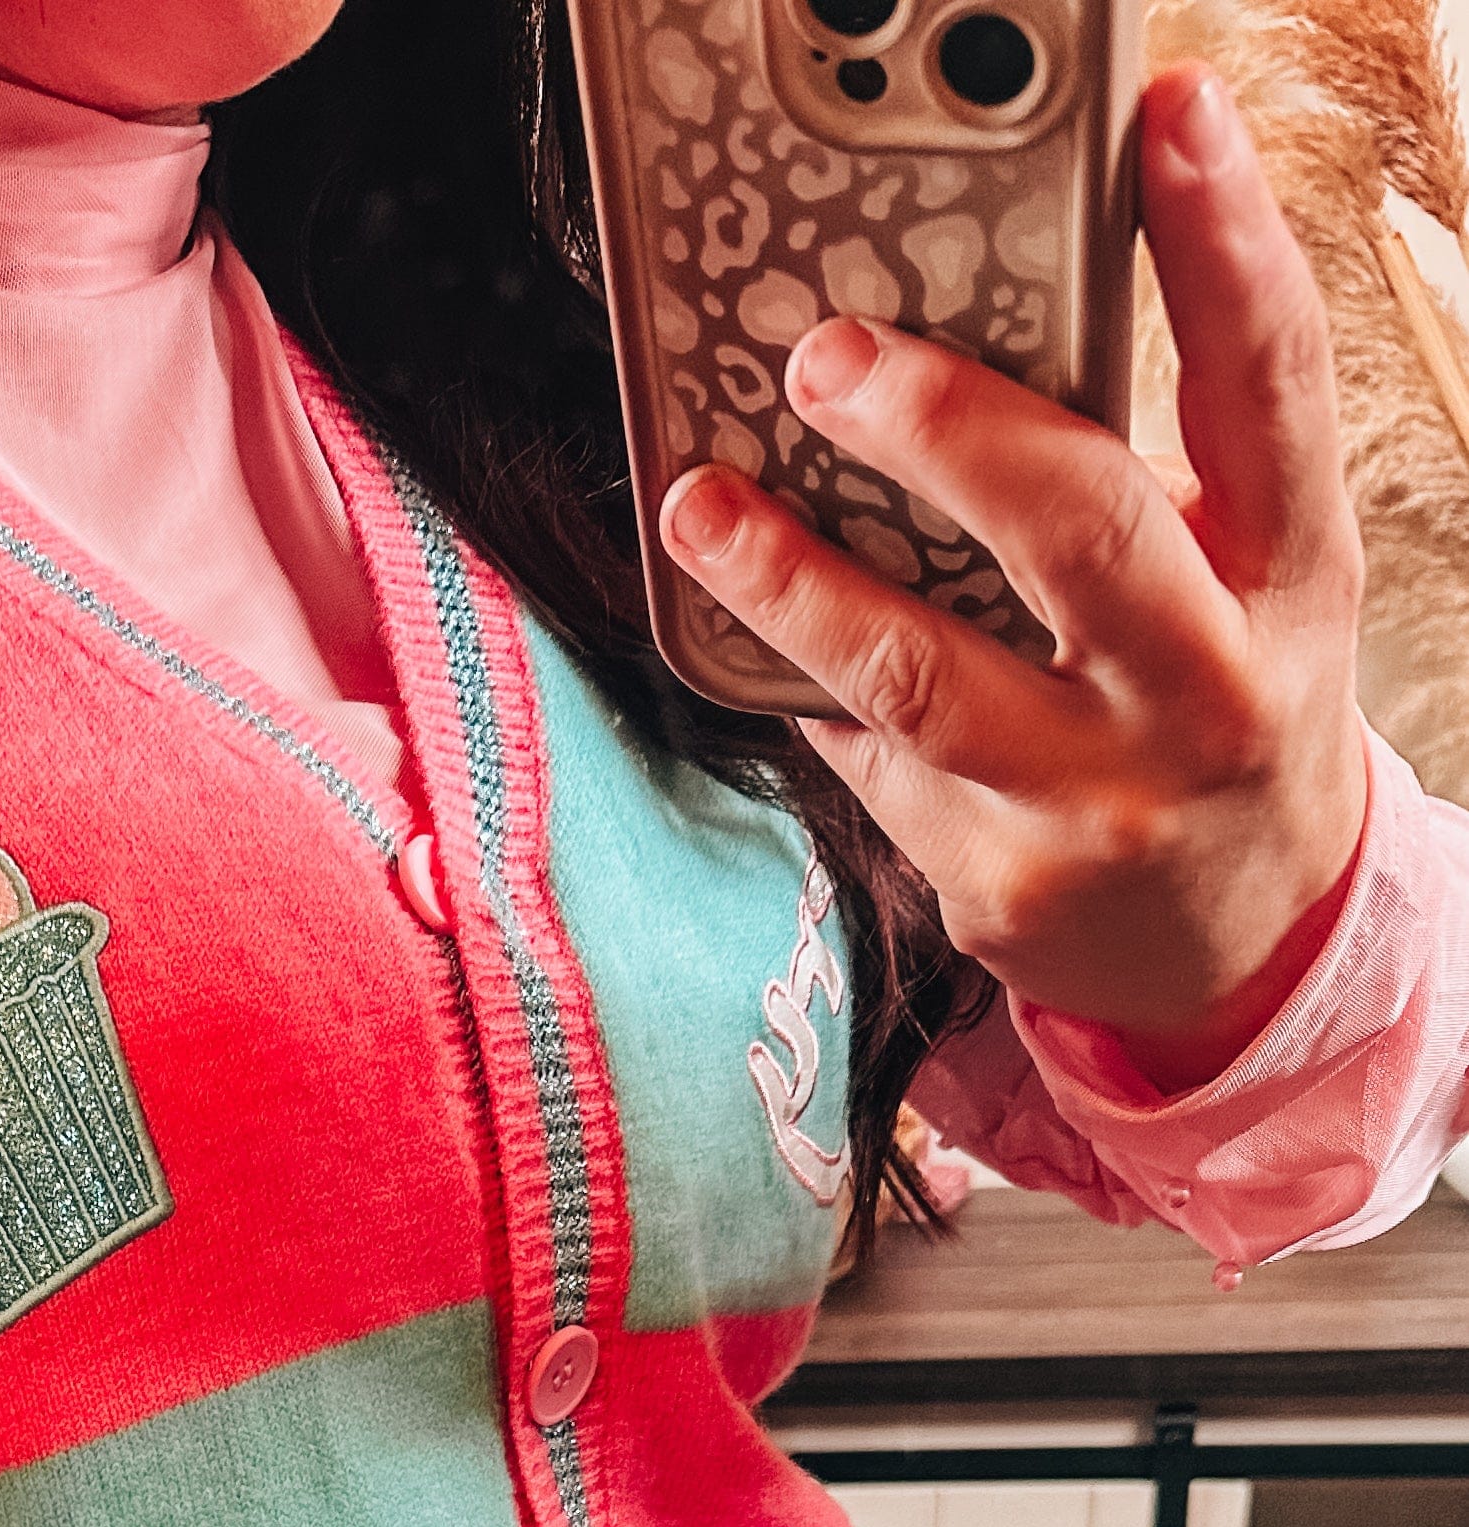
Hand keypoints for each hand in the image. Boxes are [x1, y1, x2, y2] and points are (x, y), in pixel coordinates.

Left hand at [658, 64, 1368, 1090]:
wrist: (1241, 944)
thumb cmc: (1222, 710)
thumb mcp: (1248, 582)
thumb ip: (1161, 471)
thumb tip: (981, 332)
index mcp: (1287, 578)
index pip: (1268, 384)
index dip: (1223, 241)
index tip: (1170, 120)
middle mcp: (1205, 693)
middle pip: (1073, 528)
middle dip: (938, 425)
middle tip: (828, 358)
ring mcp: (1097, 805)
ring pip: (916, 673)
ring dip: (790, 578)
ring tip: (702, 506)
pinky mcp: (998, 887)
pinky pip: (868, 762)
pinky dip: (810, 688)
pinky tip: (768, 638)